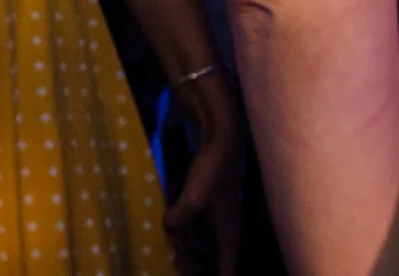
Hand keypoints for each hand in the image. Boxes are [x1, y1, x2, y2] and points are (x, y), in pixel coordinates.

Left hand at [166, 69, 244, 275]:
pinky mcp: (208, 201)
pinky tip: (173, 227)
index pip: (227, 269)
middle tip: (178, 262)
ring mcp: (218, 214)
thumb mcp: (194, 197)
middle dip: (197, 264)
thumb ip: (180, 219)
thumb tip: (169, 229)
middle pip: (215, 259)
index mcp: (229, 232)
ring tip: (174, 250)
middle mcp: (227, 227)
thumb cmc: (212, 169)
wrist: (220, 135)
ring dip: (189, 247)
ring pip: (205, 242)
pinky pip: (198, 225)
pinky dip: (187, 230)